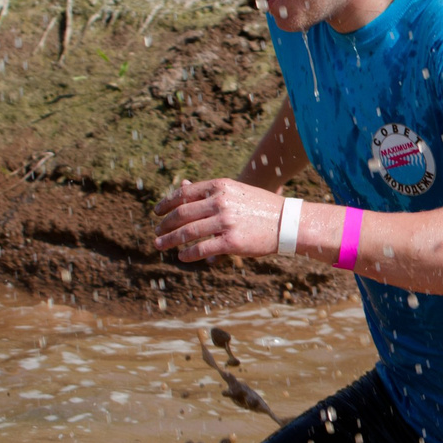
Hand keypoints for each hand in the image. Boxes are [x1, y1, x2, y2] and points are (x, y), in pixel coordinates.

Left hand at [151, 177, 284, 262]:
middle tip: (156, 230)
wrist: (287, 222)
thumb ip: (208, 189)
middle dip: (165, 223)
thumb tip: (183, 185)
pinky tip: (181, 256)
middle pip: (182, 214)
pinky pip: (202, 249)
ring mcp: (226, 222)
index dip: (166, 203)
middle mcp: (221, 202)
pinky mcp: (231, 242)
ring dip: (169, 240)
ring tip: (160, 244)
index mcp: (220, 186)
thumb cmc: (259, 206)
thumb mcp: (234, 190)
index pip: (184, 194)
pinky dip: (188, 254)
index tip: (157, 211)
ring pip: (188, 232)